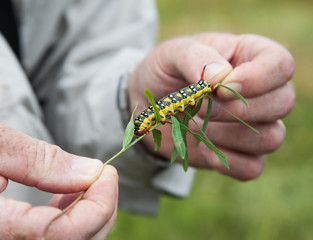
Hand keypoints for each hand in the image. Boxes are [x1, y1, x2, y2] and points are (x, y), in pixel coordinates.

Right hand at [0, 111, 117, 238]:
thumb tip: (91, 172)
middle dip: (99, 211)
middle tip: (103, 176)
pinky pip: (48, 239)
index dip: (97, 205)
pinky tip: (65, 194)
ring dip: (86, 216)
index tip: (107, 172)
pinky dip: (69, 219)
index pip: (60, 235)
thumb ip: (40, 160)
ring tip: (84, 182)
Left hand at [129, 33, 294, 180]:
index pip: (280, 64)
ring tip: (193, 125)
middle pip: (282, 103)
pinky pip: (253, 167)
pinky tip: (201, 148)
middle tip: (198, 109)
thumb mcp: (171, 55)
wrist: (147, 107)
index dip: (258, 78)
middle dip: (236, 110)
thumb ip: (196, 59)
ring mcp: (254, 125)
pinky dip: (226, 161)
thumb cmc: (163, 73)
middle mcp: (260, 91)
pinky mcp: (241, 154)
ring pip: (271, 138)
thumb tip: (222, 78)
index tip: (220, 89)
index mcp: (249, 56)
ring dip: (226, 135)